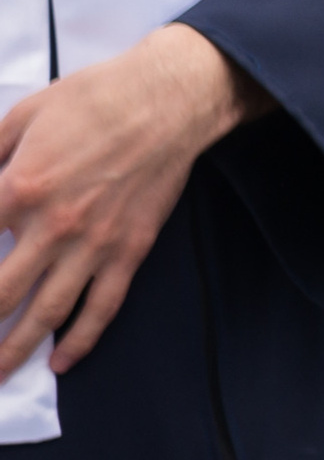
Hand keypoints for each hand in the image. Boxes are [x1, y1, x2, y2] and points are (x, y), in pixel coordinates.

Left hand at [0, 23, 265, 374]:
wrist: (170, 98)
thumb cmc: (95, 98)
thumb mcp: (23, 115)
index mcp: (17, 188)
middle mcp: (52, 227)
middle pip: (1, 295)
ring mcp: (94, 244)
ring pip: (47, 313)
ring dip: (15, 350)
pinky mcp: (129, 249)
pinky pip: (102, 305)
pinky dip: (80, 340)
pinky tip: (60, 361)